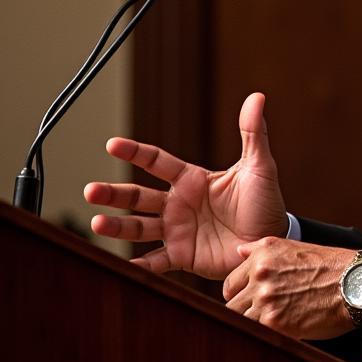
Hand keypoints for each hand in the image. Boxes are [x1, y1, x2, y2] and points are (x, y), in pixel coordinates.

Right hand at [84, 92, 287, 278]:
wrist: (271, 238)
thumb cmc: (266, 201)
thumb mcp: (259, 165)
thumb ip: (253, 133)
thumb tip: (257, 97)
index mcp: (192, 179)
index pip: (157, 162)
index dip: (135, 153)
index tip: (112, 145)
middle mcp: (178, 204)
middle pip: (138, 196)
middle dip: (114, 193)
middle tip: (90, 191)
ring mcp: (177, 230)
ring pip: (139, 227)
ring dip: (117, 226)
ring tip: (96, 224)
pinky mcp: (182, 256)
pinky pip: (156, 261)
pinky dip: (139, 265)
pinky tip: (122, 264)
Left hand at [223, 238, 356, 340]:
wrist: (353, 283)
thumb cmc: (328, 266)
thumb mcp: (293, 246)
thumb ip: (259, 249)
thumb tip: (238, 252)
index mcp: (262, 256)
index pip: (230, 285)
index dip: (239, 296)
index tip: (250, 302)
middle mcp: (260, 275)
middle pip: (231, 306)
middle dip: (244, 313)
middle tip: (261, 318)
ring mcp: (265, 299)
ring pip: (240, 322)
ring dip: (253, 326)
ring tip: (271, 327)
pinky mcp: (274, 323)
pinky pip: (256, 335)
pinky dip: (264, 336)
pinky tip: (278, 333)